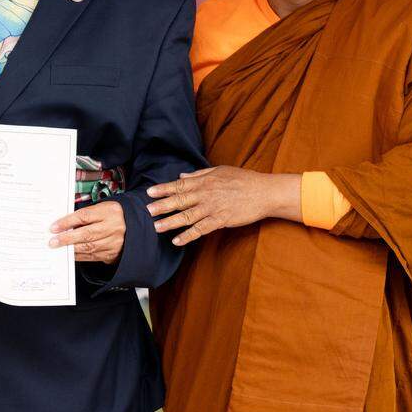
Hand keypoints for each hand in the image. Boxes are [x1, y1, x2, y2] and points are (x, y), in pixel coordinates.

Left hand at [49, 201, 125, 263]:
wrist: (135, 228)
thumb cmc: (114, 216)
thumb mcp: (103, 208)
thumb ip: (86, 215)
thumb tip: (64, 224)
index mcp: (109, 212)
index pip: (84, 216)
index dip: (67, 222)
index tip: (54, 227)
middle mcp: (113, 227)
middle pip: (86, 234)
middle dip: (67, 238)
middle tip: (53, 241)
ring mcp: (114, 242)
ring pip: (89, 247)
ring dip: (71, 249)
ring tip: (59, 248)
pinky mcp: (112, 254)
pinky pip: (93, 256)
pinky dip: (79, 256)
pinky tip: (70, 254)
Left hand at [146, 166, 298, 245]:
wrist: (264, 192)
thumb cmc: (243, 179)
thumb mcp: (219, 171)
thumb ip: (199, 174)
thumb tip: (181, 176)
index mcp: (205, 181)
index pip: (179, 185)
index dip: (163, 189)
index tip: (149, 193)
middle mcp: (206, 194)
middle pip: (180, 200)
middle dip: (162, 206)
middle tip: (147, 211)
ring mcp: (213, 208)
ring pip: (188, 216)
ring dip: (171, 222)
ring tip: (157, 227)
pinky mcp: (221, 220)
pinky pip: (201, 229)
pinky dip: (188, 235)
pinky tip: (177, 240)